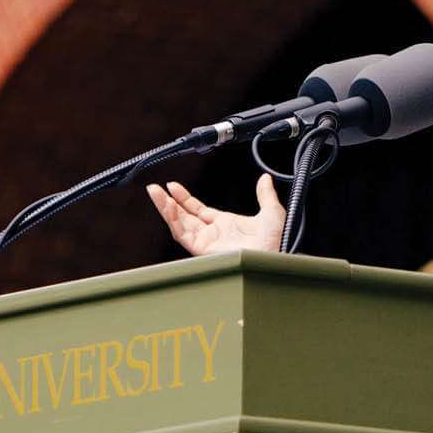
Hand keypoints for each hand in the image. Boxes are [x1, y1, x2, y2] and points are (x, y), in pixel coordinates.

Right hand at [145, 174, 285, 255]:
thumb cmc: (277, 241)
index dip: (185, 198)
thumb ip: (265, 195)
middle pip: (184, 216)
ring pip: (179, 224)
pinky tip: (166, 206)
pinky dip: (172, 220)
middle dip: (168, 202)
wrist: (276, 253)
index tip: (173, 187)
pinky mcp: (204, 250)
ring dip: (166, 208)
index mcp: (226, 225)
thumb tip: (265, 179)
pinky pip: (183, 234)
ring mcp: (208, 243)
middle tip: (155, 189)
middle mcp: (214, 234)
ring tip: (154, 192)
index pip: (199, 210)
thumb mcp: (271, 212)